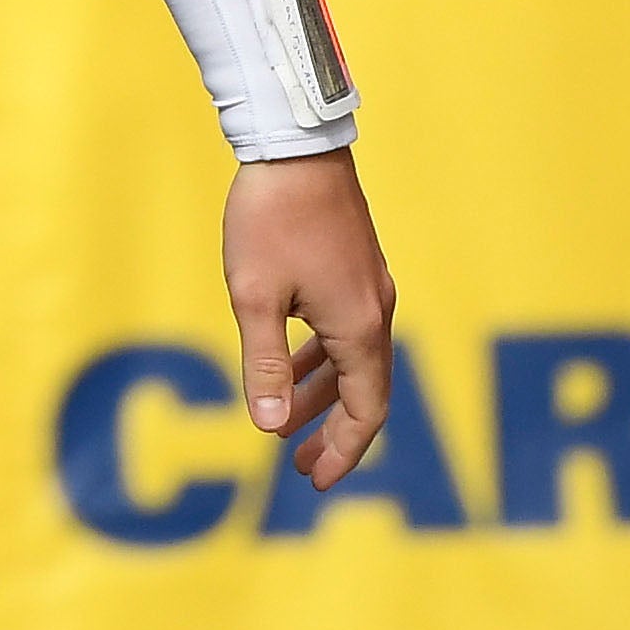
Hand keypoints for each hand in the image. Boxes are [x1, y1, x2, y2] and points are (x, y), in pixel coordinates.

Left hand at [223, 148, 394, 484]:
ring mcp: (369, 292)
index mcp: (359, 328)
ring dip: (321, 396)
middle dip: (331, 432)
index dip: (342, 450)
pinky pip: (344, 333)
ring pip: (351, 363)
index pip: (364, 411)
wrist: (296, 150)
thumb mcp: (254, 295)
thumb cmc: (271, 218)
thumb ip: (263, 363)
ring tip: (285, 425)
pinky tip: (291, 367)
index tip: (315, 480)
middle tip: (299, 467)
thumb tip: (266, 426)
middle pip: (364, 393)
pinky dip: (320, 359)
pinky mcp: (355, 273)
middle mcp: (375, 315)